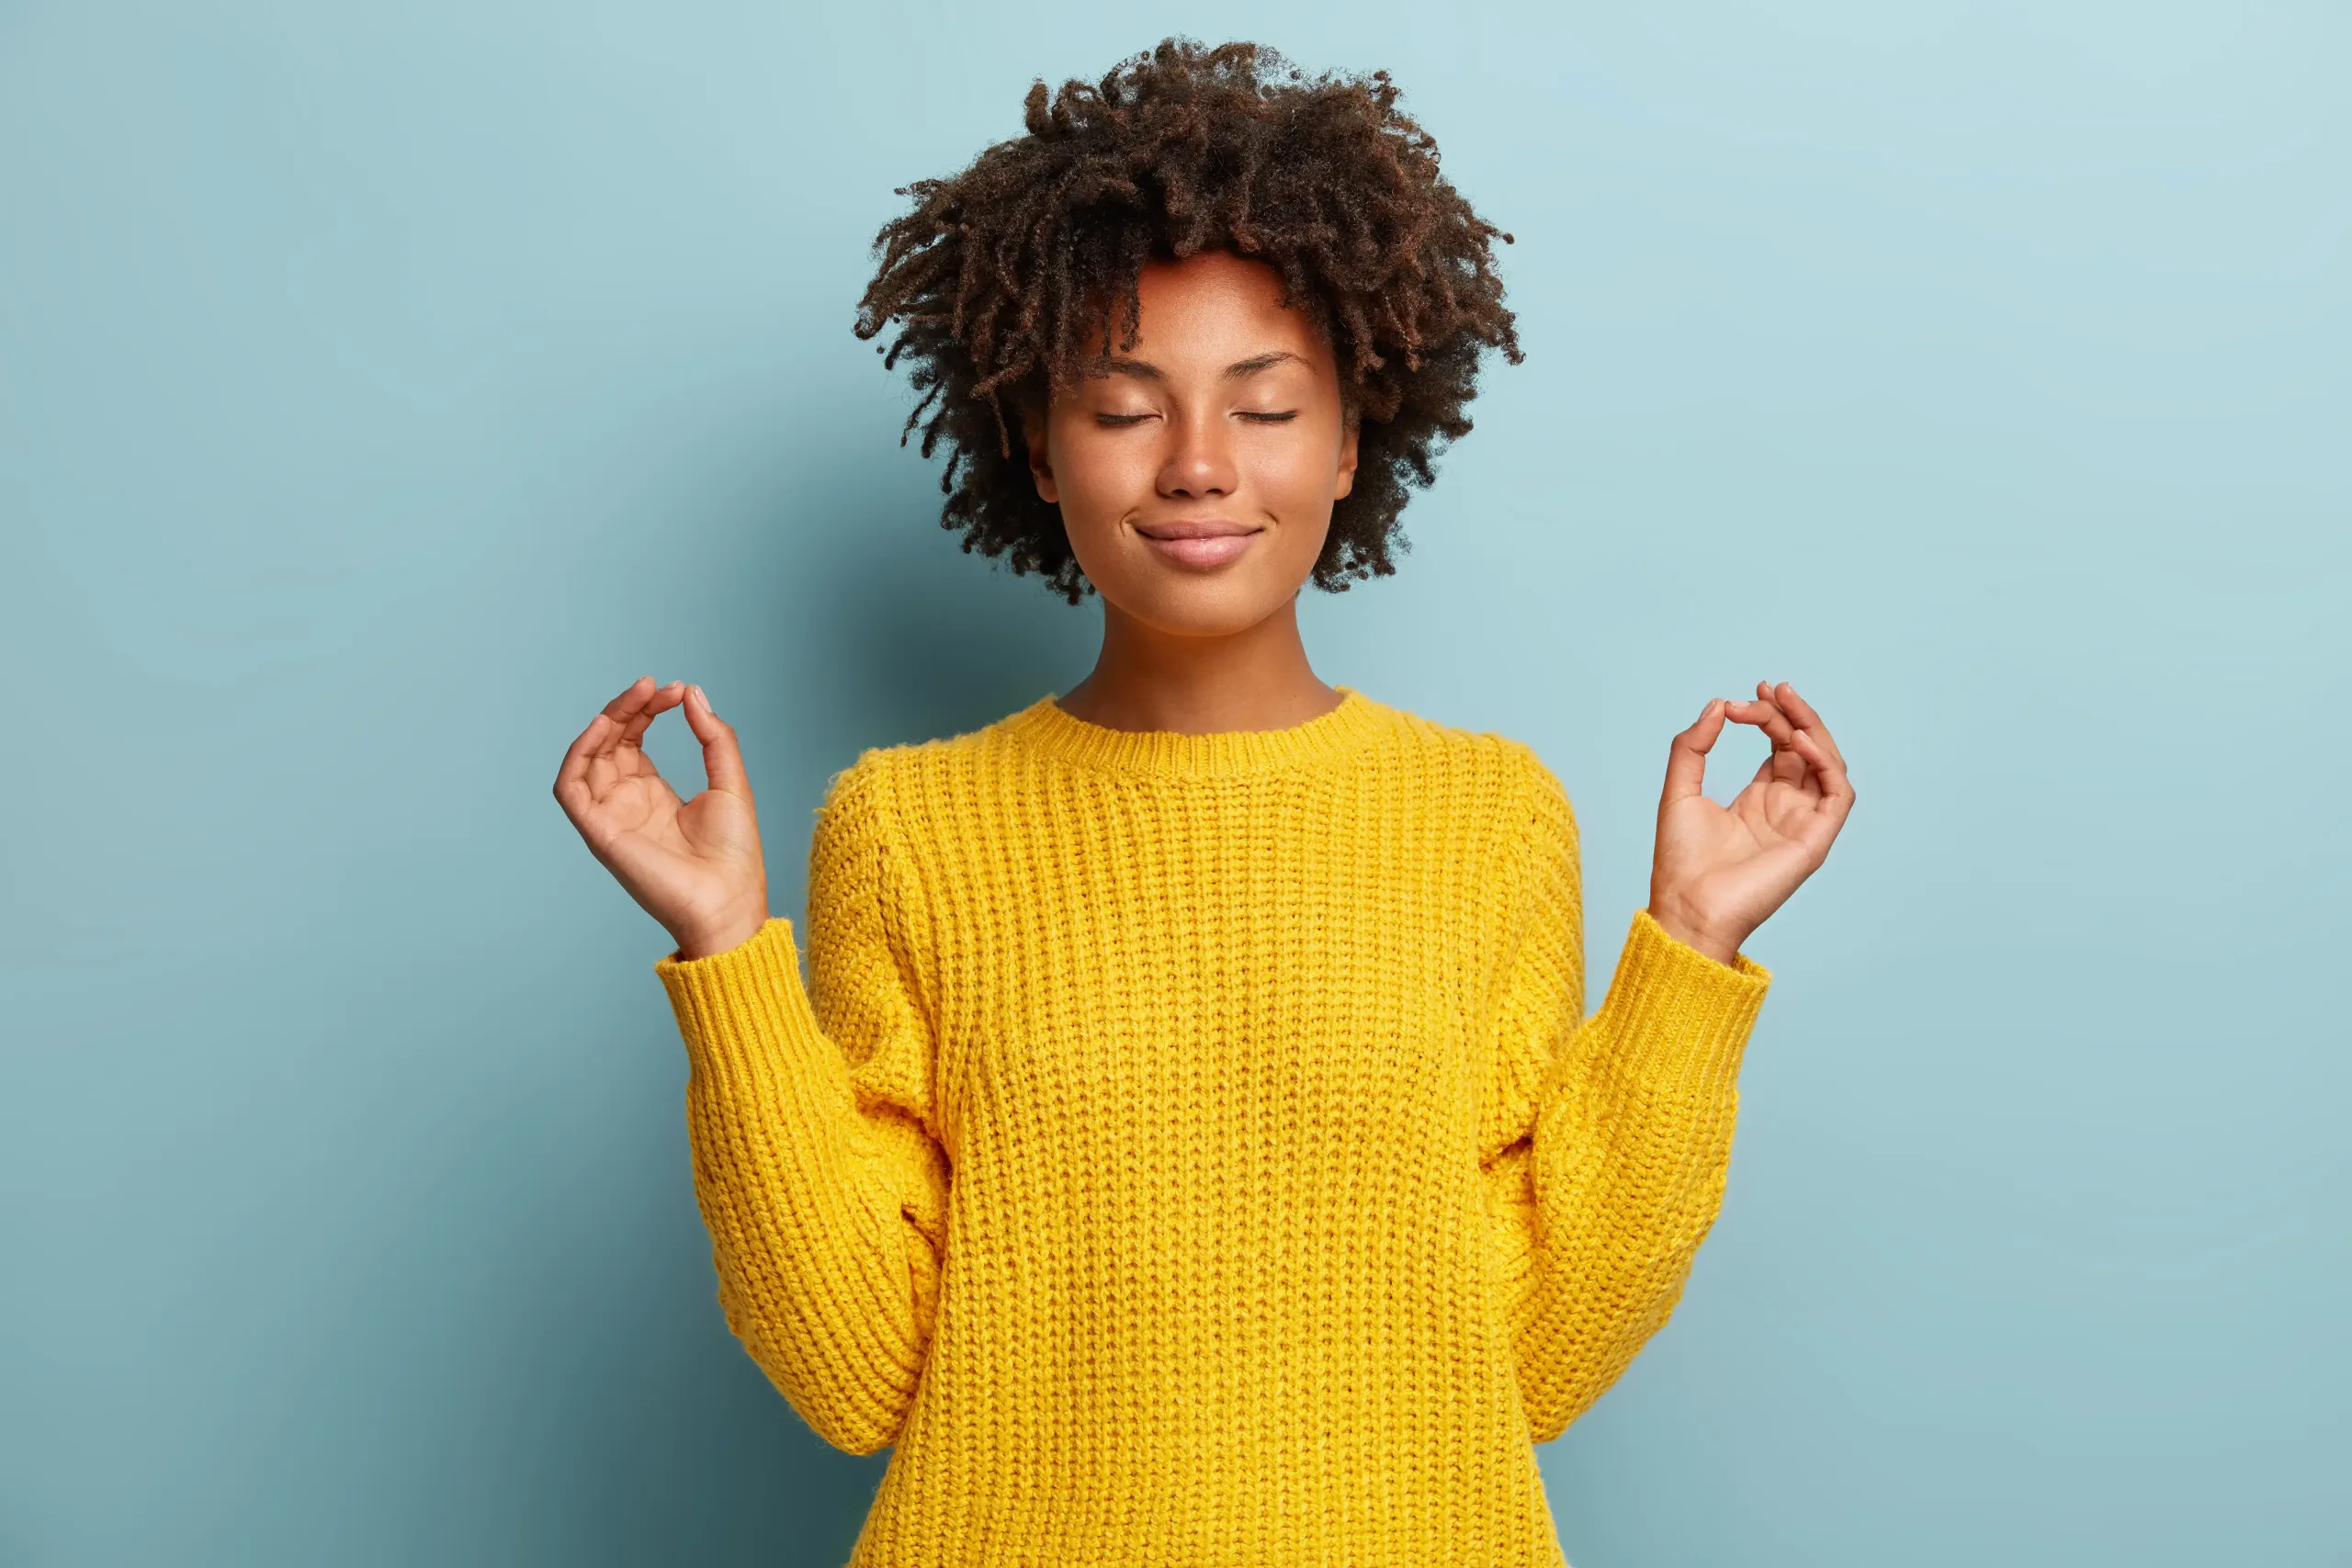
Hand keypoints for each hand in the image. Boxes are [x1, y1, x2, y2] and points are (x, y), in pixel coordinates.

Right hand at [553, 675, 769, 959]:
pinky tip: (604, 726)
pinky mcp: (600, 832)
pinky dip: (579, 754)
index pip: (633, 740)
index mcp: (653, 795)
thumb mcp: (730, 783)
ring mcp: (611, 817)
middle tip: (655, 686)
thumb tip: (693, 693)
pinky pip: (570, 788)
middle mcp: (626, 803)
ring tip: (637, 694)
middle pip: (608, 742)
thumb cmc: (734, 855)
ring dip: (607, 720)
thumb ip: (714, 737)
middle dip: (628, 707)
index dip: (648, 709)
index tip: (677, 690)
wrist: (730, 901)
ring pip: (587, 757)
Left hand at [1646, 680, 1854, 965]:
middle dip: (1791, 713)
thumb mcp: (1679, 790)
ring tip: (1785, 703)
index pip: (1780, 747)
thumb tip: (1717, 704)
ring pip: (1829, 765)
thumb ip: (1693, 747)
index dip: (1767, 716)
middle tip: (1771, 688)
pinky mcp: (1814, 840)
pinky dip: (1826, 763)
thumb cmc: (1679, 861)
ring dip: (1812, 729)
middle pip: (1807, 749)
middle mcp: (1786, 810)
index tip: (1738, 701)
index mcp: (1758, 801)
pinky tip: (1797, 741)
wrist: (1686, 906)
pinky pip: (1838, 795)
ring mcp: (1803, 824)